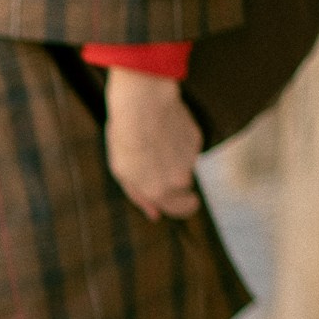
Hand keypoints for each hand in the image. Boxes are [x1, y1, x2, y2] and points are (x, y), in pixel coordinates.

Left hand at [104, 68, 202, 220]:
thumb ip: (139, 195)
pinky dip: (178, 142)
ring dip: (173, 159)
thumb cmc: (126, 137)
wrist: (143, 103)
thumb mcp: (122, 172)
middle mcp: (179, 180)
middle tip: (156, 163)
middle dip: (174, 182)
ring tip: (153, 141)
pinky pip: (188, 148)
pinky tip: (163, 129)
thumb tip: (154, 214)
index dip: (182, 207)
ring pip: (185, 166)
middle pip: (183, 188)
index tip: (185, 202)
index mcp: (158, 191)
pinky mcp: (196, 139)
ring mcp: (190, 159)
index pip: (182, 210)